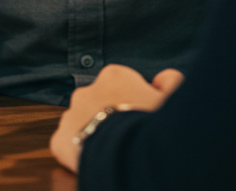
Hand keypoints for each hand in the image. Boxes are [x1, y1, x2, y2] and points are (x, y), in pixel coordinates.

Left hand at [50, 65, 183, 172]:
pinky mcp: (60, 141)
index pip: (123, 84)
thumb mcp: (174, 97)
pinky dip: (80, 151)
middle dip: (113, 115)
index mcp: (113, 75)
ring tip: (114, 150)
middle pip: (101, 102)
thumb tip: (161, 79)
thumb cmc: (154, 124)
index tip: (144, 116)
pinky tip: (97, 159)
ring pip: (83, 122)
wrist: (133, 156)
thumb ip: (170, 81)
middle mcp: (87, 90)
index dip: (136, 101)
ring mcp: (71, 115)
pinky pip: (69, 144)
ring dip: (95, 132)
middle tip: (129, 135)